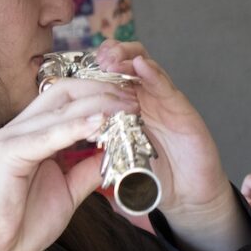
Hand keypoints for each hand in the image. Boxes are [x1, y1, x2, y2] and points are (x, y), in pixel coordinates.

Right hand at [0, 79, 138, 250]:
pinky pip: (47, 135)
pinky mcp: (8, 153)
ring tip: (126, 107)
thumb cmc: (19, 223)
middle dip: (103, 90)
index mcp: (33, 134)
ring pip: (59, 107)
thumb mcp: (67, 193)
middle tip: (134, 99)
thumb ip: (87, 172)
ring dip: (97, 104)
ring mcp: (12, 137)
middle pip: (66, 92)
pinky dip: (74, 126)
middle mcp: (21, 128)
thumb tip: (114, 155)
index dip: (101, 94)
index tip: (131, 101)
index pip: (69, 98)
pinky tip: (98, 123)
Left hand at [95, 40, 248, 250]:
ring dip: (128, 57)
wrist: (188, 196)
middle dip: (112, 54)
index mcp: (129, 108)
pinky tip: (142, 65)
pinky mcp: (183, 111)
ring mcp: (165, 102)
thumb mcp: (117, 164)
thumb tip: (62, 164)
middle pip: (128, 62)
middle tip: (98, 58)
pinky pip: (166, 88)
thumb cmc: (155, 179)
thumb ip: (96, 156)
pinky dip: (154, 75)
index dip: (96, 66)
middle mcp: (146, 99)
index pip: (111, 76)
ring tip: (112, 58)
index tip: (79, 66)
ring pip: (147, 66)